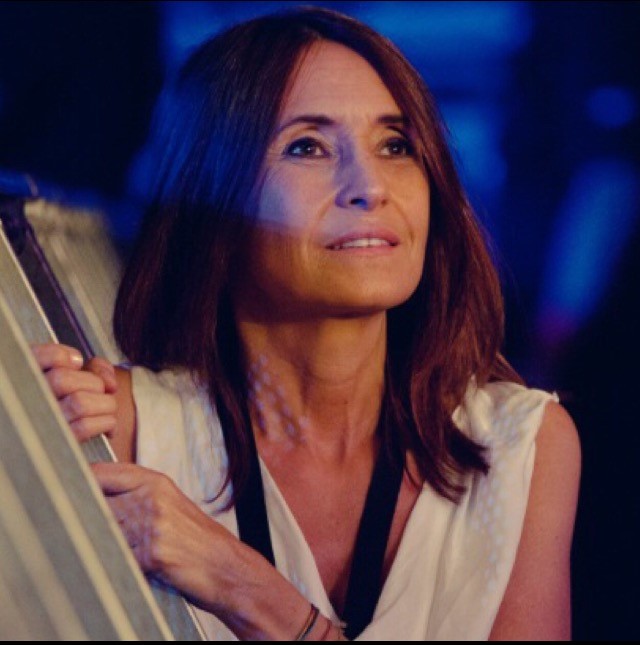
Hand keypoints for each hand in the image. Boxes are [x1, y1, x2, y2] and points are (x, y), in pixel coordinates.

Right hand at [31, 343, 117, 441]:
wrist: (77, 448)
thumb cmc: (83, 405)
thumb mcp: (84, 378)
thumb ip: (96, 368)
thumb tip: (109, 381)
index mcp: (31, 381)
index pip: (36, 358)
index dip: (61, 356)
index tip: (77, 363)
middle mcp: (31, 403)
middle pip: (62, 380)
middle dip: (94, 383)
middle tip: (99, 392)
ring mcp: (44, 425)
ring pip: (79, 403)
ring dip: (105, 404)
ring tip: (106, 409)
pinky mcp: (60, 444)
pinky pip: (85, 427)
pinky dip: (107, 423)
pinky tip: (107, 426)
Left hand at [91, 462, 232, 608]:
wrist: (223, 565)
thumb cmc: (195, 537)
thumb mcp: (169, 502)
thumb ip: (135, 494)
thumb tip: (94, 495)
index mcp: (155, 481)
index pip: (101, 473)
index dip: (81, 484)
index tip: (70, 495)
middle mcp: (151, 497)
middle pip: (95, 502)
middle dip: (87, 519)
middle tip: (87, 530)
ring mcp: (151, 524)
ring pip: (102, 531)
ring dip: (100, 543)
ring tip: (113, 550)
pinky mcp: (151, 552)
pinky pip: (116, 557)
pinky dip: (117, 565)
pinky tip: (130, 566)